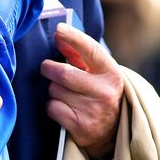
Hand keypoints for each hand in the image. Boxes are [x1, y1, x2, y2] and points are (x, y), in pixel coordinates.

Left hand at [41, 23, 123, 158]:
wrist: (112, 131)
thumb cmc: (99, 93)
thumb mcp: (96, 72)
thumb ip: (78, 53)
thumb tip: (59, 34)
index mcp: (111, 73)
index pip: (91, 50)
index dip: (74, 37)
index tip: (60, 29)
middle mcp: (105, 91)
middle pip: (63, 73)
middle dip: (49, 69)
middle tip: (47, 68)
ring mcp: (93, 110)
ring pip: (54, 90)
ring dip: (53, 90)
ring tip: (65, 94)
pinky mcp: (81, 126)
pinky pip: (52, 107)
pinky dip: (52, 106)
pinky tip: (64, 109)